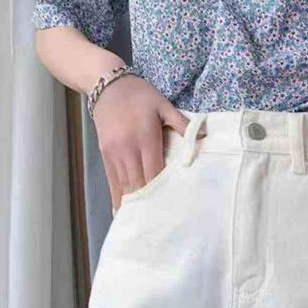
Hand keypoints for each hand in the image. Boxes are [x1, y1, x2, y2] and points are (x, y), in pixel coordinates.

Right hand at [92, 73, 189, 210]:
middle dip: (150, 202)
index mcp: (145, 138)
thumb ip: (182, 123)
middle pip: (139, 183)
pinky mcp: (105, 156)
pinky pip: (112, 182)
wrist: (106, 84)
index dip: (162, 190)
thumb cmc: (140, 95)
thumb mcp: (163, 105)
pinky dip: (119, 198)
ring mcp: (114, 154)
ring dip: (134, 204)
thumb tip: (202, 138)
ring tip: (144, 222)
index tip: (172, 207)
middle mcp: (128, 149)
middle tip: (161, 222)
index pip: (154, 171)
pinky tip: (124, 212)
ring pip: (125, 185)